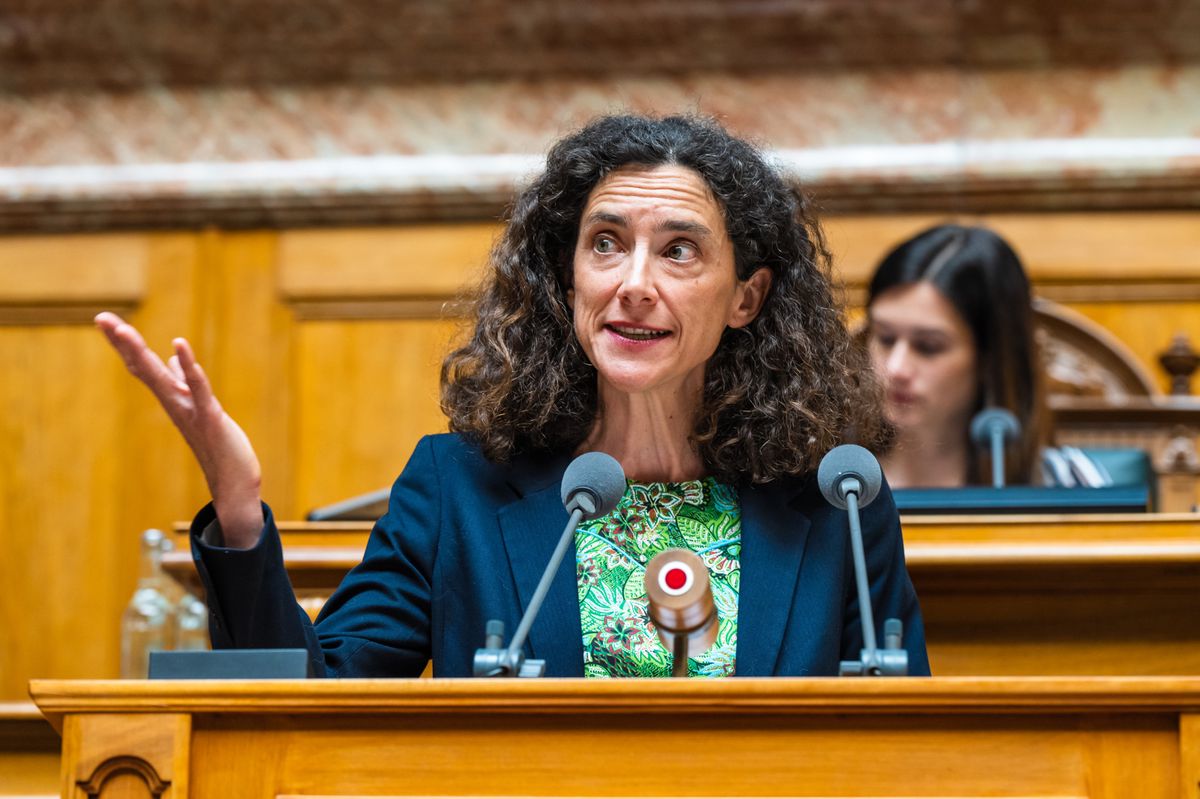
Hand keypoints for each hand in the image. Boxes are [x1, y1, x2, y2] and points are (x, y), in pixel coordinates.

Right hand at [95, 312, 263, 547]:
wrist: (234, 481)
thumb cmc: (218, 444)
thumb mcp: (201, 406)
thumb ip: (185, 383)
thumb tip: (175, 360)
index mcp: (172, 398)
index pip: (143, 365)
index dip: (126, 343)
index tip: (105, 319)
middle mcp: (174, 403)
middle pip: (143, 367)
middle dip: (123, 342)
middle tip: (101, 317)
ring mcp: (189, 411)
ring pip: (160, 377)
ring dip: (141, 353)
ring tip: (123, 329)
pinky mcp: (210, 417)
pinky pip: (197, 388)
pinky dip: (188, 366)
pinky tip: (178, 344)